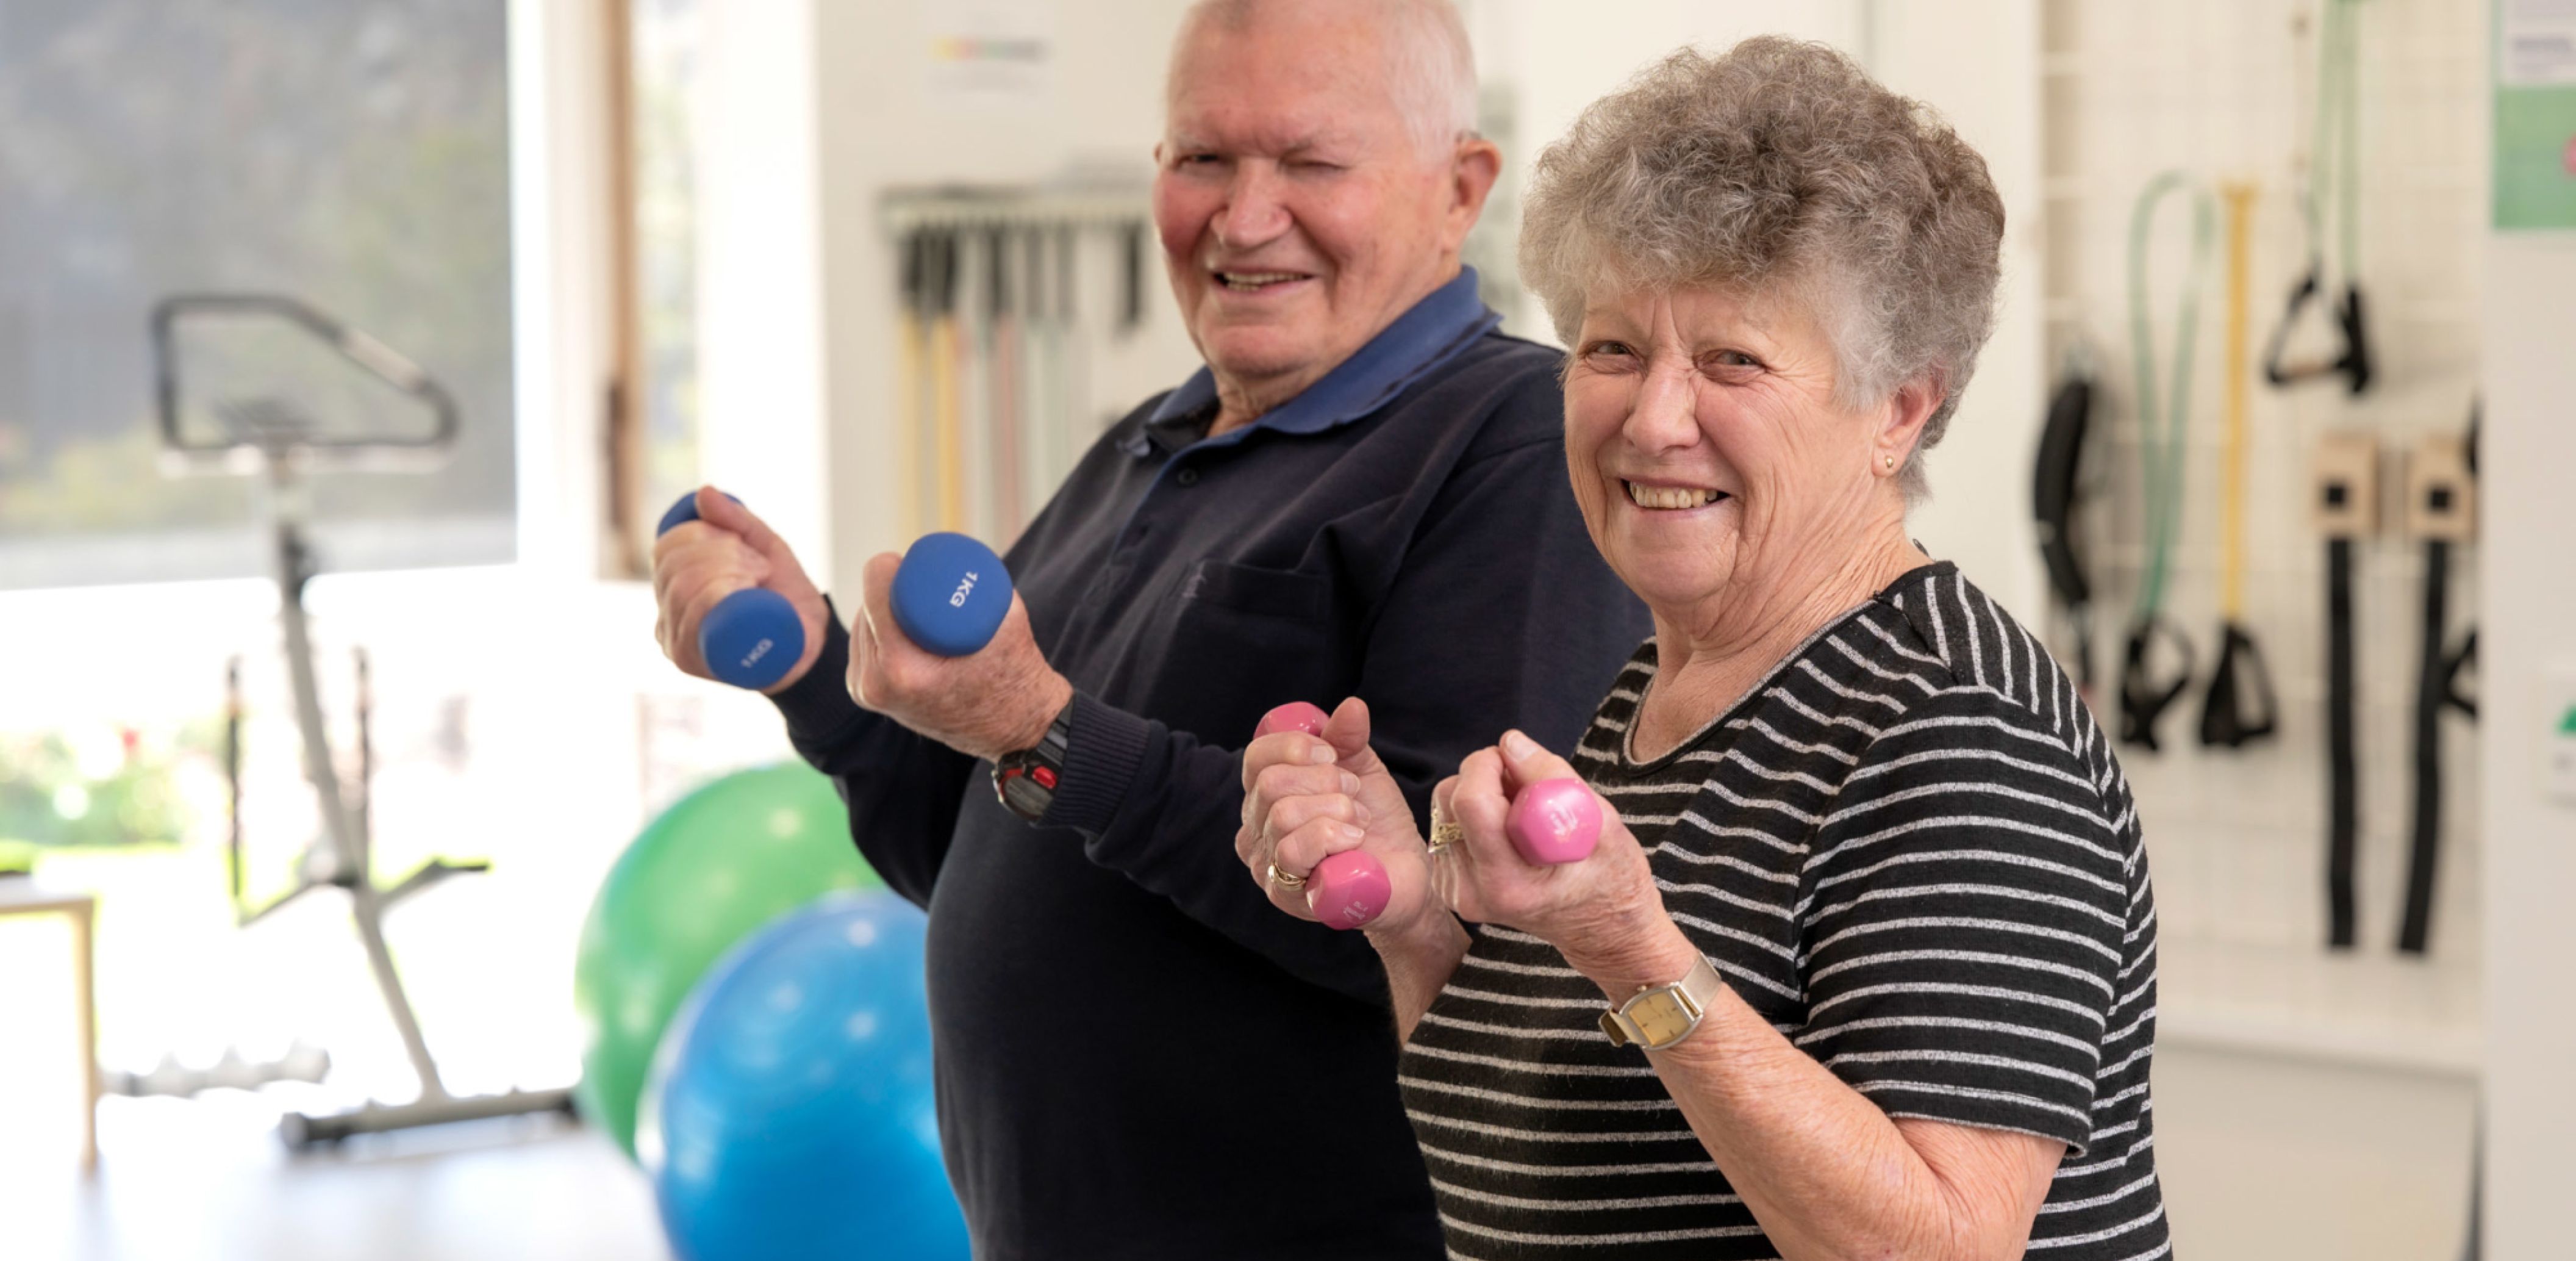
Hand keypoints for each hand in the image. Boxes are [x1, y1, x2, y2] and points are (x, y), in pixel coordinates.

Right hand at [651, 487, 828, 692]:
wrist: (811, 645)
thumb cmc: (784, 597)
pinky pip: (690, 624)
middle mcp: (666, 618)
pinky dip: (716, 597)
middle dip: (720, 554)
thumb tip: (704, 493)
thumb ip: (737, 522)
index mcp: (673, 586)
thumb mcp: (765, 550)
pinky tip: (741, 594)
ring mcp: (676, 643)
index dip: (701, 535)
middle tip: (760, 566)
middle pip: (673, 570)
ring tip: (759, 581)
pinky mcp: (692, 663)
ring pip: (681, 591)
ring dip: (725, 572)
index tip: (742, 543)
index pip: (665, 550)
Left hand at [848, 550, 1072, 761]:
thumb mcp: (1006, 620)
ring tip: (912, 600)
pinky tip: (896, 622)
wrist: (1012, 726)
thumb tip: (957, 554)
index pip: (875, 593)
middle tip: (917, 576)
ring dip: (880, 608)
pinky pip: (862, 644)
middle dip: (887, 587)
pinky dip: (877, 628)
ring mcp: (866, 692)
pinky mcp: (864, 694)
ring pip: (862, 625)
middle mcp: (875, 684)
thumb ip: (984, 582)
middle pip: (866, 608)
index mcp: (902, 669)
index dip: (886, 566)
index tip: (906, 559)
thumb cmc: (1013, 673)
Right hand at [1236, 697, 1437, 933]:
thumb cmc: (1375, 823)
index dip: (1296, 746)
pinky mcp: (1284, 895)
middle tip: (1353, 796)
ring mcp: (1266, 866)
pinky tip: (1354, 843)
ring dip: (1335, 810)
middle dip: (1325, 781)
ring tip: (1358, 821)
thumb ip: (1348, 738)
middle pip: (1270, 783)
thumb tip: (1352, 706)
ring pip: (1282, 815)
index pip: (1256, 757)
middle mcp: (1254, 831)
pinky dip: (1333, 837)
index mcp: (1265, 796)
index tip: (1333, 756)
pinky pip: (1294, 852)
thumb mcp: (1362, 770)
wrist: (1405, 875)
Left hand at [1433, 730, 1689, 987]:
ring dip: (1479, 792)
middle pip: (1450, 800)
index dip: (1490, 765)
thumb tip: (1510, 742)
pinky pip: (1447, 825)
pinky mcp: (1450, 885)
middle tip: (1525, 784)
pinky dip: (1473, 813)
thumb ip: (1553, 779)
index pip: (1471, 803)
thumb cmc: (1611, 877)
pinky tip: (1506, 828)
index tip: (1518, 760)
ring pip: (1444, 808)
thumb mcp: (1601, 823)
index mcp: (1510, 882)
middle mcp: (1474, 892)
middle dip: (1484, 775)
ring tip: (1521, 810)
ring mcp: (1458, 892)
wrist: (1602, 930)